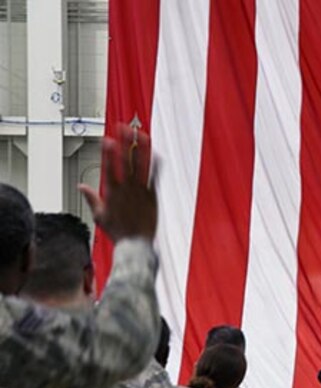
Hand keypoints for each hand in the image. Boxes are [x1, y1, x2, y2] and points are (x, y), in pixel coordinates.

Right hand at [79, 124, 157, 242]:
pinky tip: (156, 153)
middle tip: (124, 127)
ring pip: (141, 165)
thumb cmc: (118, 232)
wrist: (135, 245)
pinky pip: (155, 176)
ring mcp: (141, 191)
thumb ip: (91, 198)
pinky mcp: (152, 196)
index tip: (107, 139)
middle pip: (125, 161)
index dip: (108, 152)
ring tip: (142, 134)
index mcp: (112, 192)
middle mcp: (126, 188)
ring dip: (141, 148)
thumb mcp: (99, 215)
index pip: (108, 166)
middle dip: (124, 142)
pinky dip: (155, 164)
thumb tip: (81, 187)